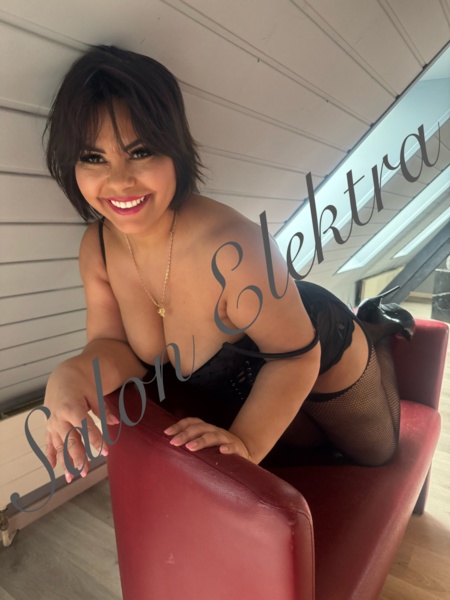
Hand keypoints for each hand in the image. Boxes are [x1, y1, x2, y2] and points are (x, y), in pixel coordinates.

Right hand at [44, 362, 118, 482]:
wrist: (63, 376)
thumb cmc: (82, 384)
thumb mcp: (95, 393)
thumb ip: (103, 410)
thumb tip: (115, 422)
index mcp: (72, 407)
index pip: (85, 426)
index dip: (95, 439)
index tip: (105, 452)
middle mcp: (60, 417)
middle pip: (70, 440)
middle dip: (77, 457)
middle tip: (85, 472)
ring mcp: (53, 423)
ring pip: (59, 445)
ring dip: (64, 462)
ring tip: (71, 477)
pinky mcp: (49, 425)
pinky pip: (49, 442)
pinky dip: (50, 455)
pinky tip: (53, 467)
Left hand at [164, 417, 251, 460]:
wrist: (245, 450)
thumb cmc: (219, 449)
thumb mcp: (205, 444)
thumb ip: (192, 442)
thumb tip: (169, 446)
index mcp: (206, 429)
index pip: (192, 422)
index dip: (179, 426)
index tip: (167, 433)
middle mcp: (215, 431)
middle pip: (199, 428)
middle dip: (185, 434)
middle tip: (174, 442)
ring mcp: (226, 439)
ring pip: (213, 436)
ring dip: (201, 441)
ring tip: (190, 447)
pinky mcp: (238, 449)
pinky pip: (233, 447)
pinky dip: (228, 448)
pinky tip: (222, 451)